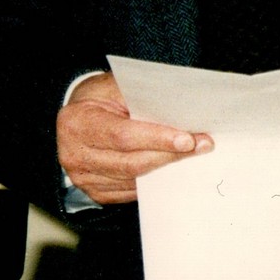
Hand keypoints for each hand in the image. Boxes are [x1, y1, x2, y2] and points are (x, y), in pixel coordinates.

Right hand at [56, 72, 211, 204]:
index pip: (123, 136)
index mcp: (78, 123)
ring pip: (135, 180)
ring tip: (194, 154)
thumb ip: (143, 98)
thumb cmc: (101, 99)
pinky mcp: (95, 192)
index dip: (158, 139)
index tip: (188, 139)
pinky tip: (173, 168)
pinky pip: (132, 191)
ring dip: (168, 169)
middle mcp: (75, 154)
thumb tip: (182, 112)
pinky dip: (156, 181)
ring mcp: (84, 177)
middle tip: (203, 145)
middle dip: (171, 155)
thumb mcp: (115, 87)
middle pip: (132, 163)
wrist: (79, 117)